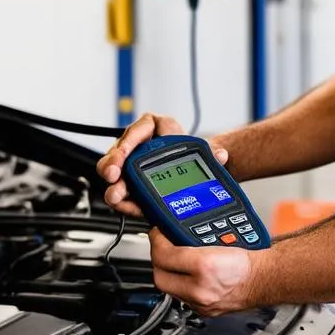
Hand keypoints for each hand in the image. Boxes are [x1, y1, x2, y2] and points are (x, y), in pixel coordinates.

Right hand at [96, 112, 228, 216]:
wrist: (195, 176)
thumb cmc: (194, 157)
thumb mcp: (204, 154)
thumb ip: (212, 154)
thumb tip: (221, 155)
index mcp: (157, 129)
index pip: (141, 128)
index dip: (130, 139)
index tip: (126, 150)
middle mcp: (140, 145)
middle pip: (119, 151)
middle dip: (113, 163)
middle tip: (113, 175)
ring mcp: (132, 166)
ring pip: (114, 172)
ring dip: (114, 185)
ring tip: (117, 196)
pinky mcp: (131, 185)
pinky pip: (121, 191)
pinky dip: (123, 200)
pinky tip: (126, 206)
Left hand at [149, 229, 270, 315]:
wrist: (266, 278)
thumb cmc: (251, 259)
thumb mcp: (220, 237)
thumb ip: (193, 235)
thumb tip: (173, 231)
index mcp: (205, 266)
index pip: (164, 255)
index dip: (157, 241)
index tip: (158, 234)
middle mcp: (201, 288)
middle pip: (159, 277)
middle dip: (156, 261)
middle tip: (161, 247)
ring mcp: (202, 303)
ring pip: (169, 290)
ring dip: (167, 273)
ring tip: (172, 259)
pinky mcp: (205, 311)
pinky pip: (181, 298)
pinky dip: (180, 285)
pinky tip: (185, 275)